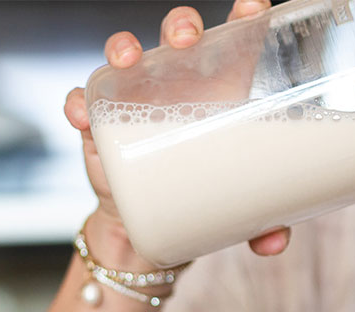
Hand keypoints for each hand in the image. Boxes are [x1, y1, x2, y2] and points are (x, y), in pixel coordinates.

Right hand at [62, 1, 290, 260]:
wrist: (153, 231)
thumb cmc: (204, 200)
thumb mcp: (240, 213)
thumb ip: (266, 224)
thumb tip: (276, 243)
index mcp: (221, 91)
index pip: (235, 41)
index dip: (244, 16)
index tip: (255, 7)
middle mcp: (177, 83)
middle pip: (179, 35)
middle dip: (182, 25)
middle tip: (186, 39)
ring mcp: (135, 97)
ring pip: (125, 55)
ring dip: (123, 47)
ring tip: (128, 60)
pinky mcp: (101, 125)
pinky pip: (83, 102)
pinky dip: (78, 103)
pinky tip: (82, 113)